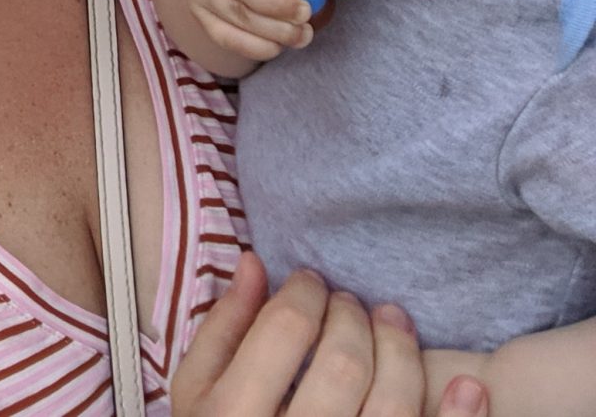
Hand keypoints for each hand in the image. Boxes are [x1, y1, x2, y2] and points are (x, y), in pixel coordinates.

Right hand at [172, 253, 487, 415]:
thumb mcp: (197, 388)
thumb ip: (222, 328)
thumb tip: (255, 264)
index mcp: (234, 412)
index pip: (286, 329)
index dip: (305, 292)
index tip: (310, 282)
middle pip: (344, 361)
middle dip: (352, 316)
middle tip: (349, 302)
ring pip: (394, 403)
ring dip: (401, 350)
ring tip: (394, 322)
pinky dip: (458, 416)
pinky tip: (469, 387)